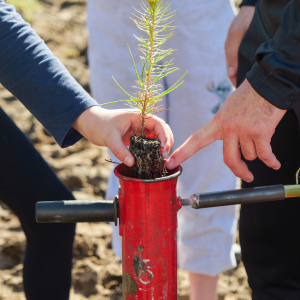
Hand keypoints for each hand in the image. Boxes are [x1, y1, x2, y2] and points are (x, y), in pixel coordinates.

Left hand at [73, 106, 172, 166]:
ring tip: (161, 158)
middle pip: (162, 129)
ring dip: (161, 145)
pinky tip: (153, 158)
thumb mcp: (110, 138)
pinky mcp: (136, 136)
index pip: (158, 123)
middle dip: (166, 141)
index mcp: (139, 116)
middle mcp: (142, 121)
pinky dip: (153, 149)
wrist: (90, 124)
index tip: (163, 149)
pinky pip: (149, 142)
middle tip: (164, 156)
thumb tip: (132, 163)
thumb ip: (121, 150)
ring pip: (157, 136)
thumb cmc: (100, 125)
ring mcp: (140, 129)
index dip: (164, 135)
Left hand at [166, 80, 285, 181]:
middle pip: (229, 160)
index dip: (183, 153)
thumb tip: (233, 144)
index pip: (196, 140)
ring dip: (258, 151)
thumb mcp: (229, 109)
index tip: (170, 162)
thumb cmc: (249, 97)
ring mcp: (243, 131)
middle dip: (240, 171)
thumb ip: (226, 127)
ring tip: (261, 135)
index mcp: (218, 123)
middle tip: (247, 176)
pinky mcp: (260, 133)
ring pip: (250, 156)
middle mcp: (228, 128)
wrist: (268, 84)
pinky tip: (275, 164)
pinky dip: (271, 161)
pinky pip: (264, 155)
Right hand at [225, 6, 254, 86]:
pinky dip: (245, 66)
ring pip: (238, 66)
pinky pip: (241, 59)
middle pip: (234, 71)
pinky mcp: (241, 46)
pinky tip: (250, 69)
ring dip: (242, 73)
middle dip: (238, 80)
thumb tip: (231, 73)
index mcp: (229, 51)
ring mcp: (236, 49)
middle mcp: (232, 51)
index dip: (235, 81)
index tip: (240, 90)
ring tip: (248, 81)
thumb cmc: (243, 21)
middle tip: (245, 89)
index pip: (231, 73)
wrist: (249, 9)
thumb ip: (233, 55)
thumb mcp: (237, 36)